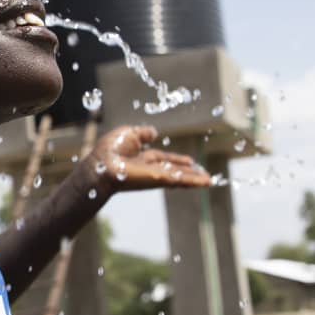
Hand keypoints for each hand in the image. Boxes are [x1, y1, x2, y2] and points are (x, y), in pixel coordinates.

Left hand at [82, 126, 211, 197]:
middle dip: (190, 173)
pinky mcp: (161, 179)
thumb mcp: (130, 134)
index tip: (191, 162)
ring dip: (195, 179)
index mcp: (144, 157)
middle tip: (205, 176)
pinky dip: (194, 181)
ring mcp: (157, 175)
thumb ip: (143, 133)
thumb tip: (154, 132)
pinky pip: (181, 180)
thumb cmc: (111, 149)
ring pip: (181, 178)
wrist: (104, 163)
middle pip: (176, 171)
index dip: (179, 161)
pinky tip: (206, 182)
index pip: (166, 160)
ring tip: (209, 181)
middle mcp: (152, 168)